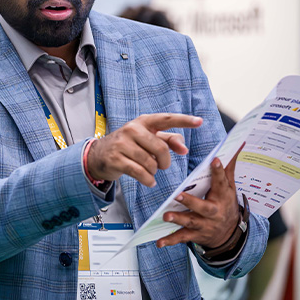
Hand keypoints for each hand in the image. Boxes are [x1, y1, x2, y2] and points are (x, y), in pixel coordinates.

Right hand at [85, 113, 202, 187]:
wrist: (99, 155)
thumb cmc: (129, 145)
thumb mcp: (148, 139)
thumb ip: (169, 140)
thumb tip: (184, 149)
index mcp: (143, 122)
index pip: (166, 119)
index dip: (184, 121)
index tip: (200, 121)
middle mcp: (132, 129)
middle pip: (160, 148)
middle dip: (165, 161)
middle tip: (162, 166)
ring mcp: (122, 144)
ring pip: (150, 163)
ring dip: (154, 171)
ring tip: (150, 171)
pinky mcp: (116, 159)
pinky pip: (140, 173)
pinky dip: (148, 180)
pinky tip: (148, 181)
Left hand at [156, 142, 244, 248]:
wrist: (230, 234)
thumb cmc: (226, 203)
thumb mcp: (230, 186)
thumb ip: (229, 165)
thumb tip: (239, 142)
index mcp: (223, 196)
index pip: (222, 182)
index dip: (219, 171)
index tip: (215, 160)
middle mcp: (214, 212)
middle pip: (204, 207)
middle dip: (191, 202)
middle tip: (178, 195)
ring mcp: (205, 225)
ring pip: (191, 222)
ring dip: (178, 219)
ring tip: (166, 216)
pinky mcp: (195, 235)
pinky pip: (182, 238)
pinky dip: (170, 240)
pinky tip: (159, 242)